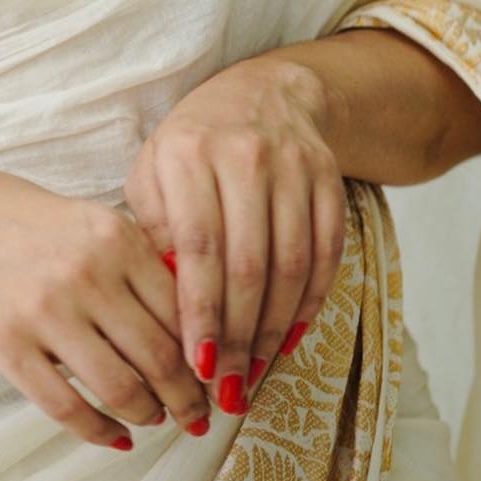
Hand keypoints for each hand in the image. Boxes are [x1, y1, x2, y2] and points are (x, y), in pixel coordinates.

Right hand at [0, 166, 212, 451]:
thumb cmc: (37, 228)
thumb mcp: (98, 224)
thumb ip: (144, 266)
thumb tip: (200, 329)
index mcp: (115, 236)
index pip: (182, 309)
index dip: (206, 352)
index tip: (215, 375)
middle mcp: (85, 273)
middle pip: (159, 356)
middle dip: (187, 396)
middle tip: (196, 412)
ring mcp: (44, 312)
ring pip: (121, 388)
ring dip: (150, 414)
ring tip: (156, 418)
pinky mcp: (7, 346)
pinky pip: (68, 408)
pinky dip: (103, 432)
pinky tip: (118, 436)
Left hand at [123, 55, 346, 415]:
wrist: (267, 91)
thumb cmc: (194, 143)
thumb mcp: (154, 170)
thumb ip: (152, 230)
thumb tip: (165, 302)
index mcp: (189, 153)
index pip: (197, 246)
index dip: (199, 311)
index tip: (195, 366)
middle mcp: (244, 155)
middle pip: (247, 264)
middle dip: (237, 337)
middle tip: (226, 389)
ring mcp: (293, 166)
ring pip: (291, 266)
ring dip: (273, 331)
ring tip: (254, 373)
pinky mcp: (328, 180)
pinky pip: (325, 255)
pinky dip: (310, 304)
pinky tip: (289, 336)